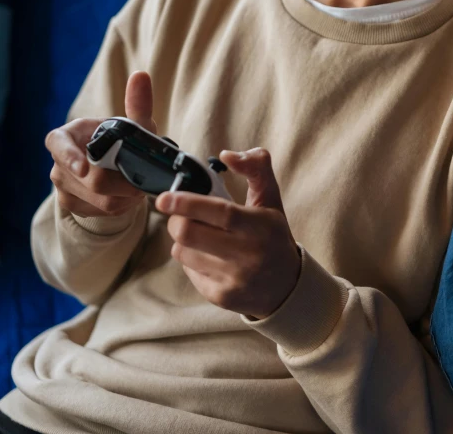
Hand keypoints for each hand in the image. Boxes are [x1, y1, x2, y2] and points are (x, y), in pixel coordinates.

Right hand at [46, 71, 155, 217]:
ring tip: (137, 183)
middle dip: (124, 181)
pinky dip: (122, 206)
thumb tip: (141, 75)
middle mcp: (58, 164)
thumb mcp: (129, 125)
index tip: (85, 168)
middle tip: (144, 177)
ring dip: (127, 195)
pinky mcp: (72, 207)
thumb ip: (137, 103)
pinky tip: (128, 195)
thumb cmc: (116, 140)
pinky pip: (103, 212)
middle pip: (93, 181)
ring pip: (101, 200)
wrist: (108, 168)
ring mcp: (63, 188)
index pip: (58, 145)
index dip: (70, 157)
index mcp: (65, 137)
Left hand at [155, 148, 301, 319]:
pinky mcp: (221, 297)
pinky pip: (189, 272)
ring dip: (183, 240)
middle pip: (190, 234)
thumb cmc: (273, 235)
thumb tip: (227, 155)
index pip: (219, 213)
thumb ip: (255, 167)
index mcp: (259, 226)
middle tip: (178, 215)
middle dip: (175, 220)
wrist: (287, 287)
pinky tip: (208, 257)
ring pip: (184, 253)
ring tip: (200, 236)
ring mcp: (233, 279)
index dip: (188, 203)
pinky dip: (191, 260)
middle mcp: (247, 254)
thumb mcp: (270, 199)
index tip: (164, 198)